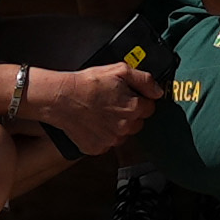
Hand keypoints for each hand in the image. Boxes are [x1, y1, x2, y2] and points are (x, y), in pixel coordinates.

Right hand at [19, 58, 159, 160]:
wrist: (61, 98)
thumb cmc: (88, 83)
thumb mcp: (119, 70)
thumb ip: (144, 80)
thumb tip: (158, 91)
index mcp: (133, 108)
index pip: (149, 108)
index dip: (140, 100)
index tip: (129, 96)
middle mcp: (125, 128)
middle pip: (137, 123)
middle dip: (129, 114)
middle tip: (113, 103)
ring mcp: (111, 140)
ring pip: (123, 135)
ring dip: (117, 126)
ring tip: (101, 112)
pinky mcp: (97, 148)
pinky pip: (107, 144)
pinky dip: (102, 135)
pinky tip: (93, 123)